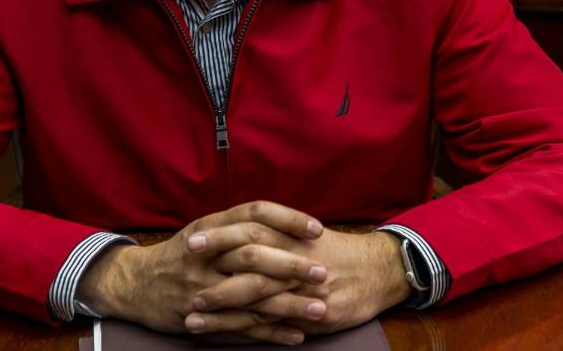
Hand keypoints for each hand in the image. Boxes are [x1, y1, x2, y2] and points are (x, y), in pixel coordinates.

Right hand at [76, 201, 329, 344]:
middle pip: (254, 254)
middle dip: (292, 264)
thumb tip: (289, 225)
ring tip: (319, 308)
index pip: (255, 214)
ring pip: (251, 294)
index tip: (317, 229)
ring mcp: (202, 287)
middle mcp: (206, 254)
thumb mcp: (205, 229)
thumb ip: (240, 226)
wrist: (135, 284)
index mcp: (211, 227)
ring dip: (288, 303)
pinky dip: (271, 332)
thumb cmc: (181, 255)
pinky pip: (241, 326)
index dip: (288, 219)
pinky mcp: (201, 316)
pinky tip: (296, 334)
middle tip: (322, 272)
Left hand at [192, 229, 411, 337]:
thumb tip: (244, 230)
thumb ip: (278, 234)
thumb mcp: (308, 236)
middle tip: (183, 270)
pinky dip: (242, 329)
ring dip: (219, 305)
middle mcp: (295, 261)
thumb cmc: (340, 252)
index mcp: (293, 237)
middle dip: (213, 268)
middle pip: (248, 259)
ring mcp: (301, 290)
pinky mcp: (307, 315)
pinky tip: (220, 333)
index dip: (220, 236)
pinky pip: (270, 324)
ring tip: (189, 313)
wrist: (379, 272)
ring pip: (254, 296)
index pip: (252, 229)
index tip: (192, 241)